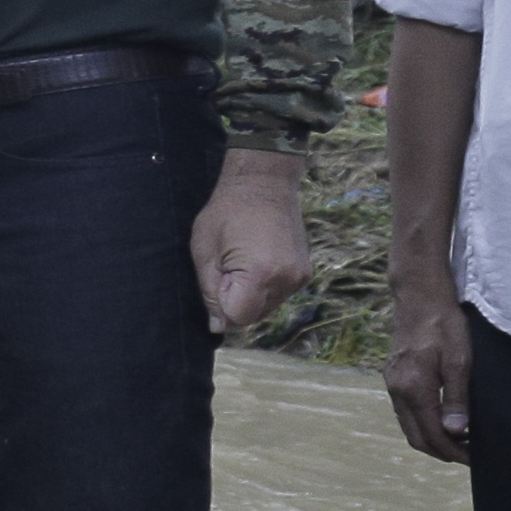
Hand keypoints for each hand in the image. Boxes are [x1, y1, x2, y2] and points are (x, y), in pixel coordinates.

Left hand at [193, 145, 312, 337]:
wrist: (264, 182)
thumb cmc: (226, 212)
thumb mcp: (205, 251)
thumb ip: (210, 293)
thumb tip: (218, 328)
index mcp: (260, 274)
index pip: (238, 317)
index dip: (222, 304)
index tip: (219, 276)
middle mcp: (286, 280)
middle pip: (254, 316)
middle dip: (236, 300)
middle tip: (228, 266)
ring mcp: (299, 277)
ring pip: (267, 307)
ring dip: (251, 295)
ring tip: (243, 260)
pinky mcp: (305, 273)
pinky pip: (279, 294)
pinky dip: (265, 287)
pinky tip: (258, 261)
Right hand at [382, 274, 473, 463]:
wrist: (420, 296)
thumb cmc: (444, 324)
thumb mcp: (459, 360)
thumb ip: (456, 397)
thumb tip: (457, 431)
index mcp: (413, 389)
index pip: (432, 435)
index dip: (453, 452)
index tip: (474, 459)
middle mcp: (397, 390)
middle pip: (416, 437)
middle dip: (441, 452)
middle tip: (469, 456)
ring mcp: (392, 383)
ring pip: (409, 426)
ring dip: (431, 439)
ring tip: (458, 440)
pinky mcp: (394, 376)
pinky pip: (405, 412)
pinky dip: (423, 424)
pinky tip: (441, 418)